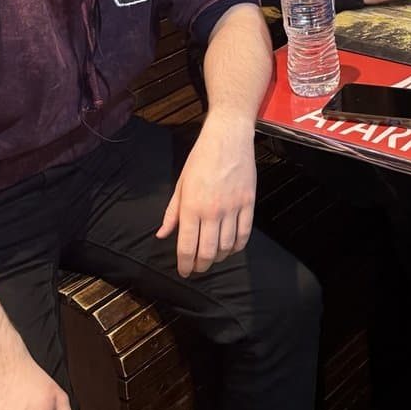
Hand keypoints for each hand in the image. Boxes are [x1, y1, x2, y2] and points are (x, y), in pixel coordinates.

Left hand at [156, 111, 257, 275]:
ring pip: (227, 246)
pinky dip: (237, 246)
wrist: (228, 138)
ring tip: (213, 257)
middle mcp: (212, 211)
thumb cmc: (201, 159)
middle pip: (208, 251)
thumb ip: (172, 213)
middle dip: (201, 265)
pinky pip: (244, 233)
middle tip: (198, 267)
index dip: (184, 264)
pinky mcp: (248, 203)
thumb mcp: (181, 184)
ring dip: (219, 257)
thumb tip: (162, 234)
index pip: (186, 246)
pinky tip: (231, 248)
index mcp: (191, 207)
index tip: (184, 271)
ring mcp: (232, 208)